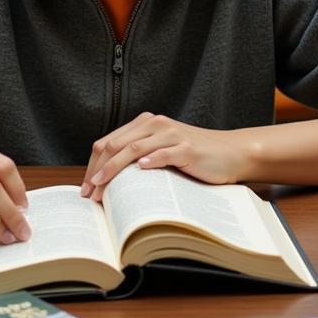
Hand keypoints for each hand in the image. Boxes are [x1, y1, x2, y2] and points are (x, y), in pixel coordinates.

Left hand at [80, 113, 248, 201]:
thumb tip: (107, 181)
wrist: (231, 152)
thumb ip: (139, 156)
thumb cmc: (195, 156)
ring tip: (102, 190)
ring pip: (133, 150)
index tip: (85, 188)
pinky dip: (149, 162)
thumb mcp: (162, 151)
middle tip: (89, 194)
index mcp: (146, 123)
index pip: (108, 142)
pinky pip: (163, 154)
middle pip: (115, 146)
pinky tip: (139, 172)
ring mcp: (171, 135)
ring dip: (113, 171)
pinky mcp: (187, 148)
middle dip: (97, 171)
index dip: (93, 165)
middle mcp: (155, 124)